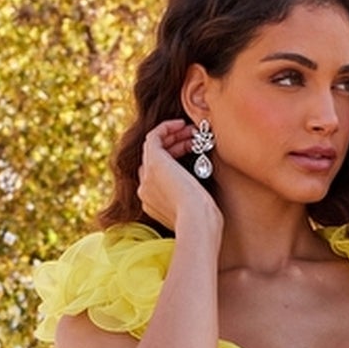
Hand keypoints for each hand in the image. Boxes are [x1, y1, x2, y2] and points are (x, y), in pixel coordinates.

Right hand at [137, 120, 222, 234]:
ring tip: (191, 130)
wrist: (197, 223)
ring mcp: (147, 177)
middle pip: (153, 158)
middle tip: (192, 136)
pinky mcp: (154, 163)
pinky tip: (182, 124)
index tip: (192, 150)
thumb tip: (199, 194)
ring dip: (172, 135)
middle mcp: (145, 190)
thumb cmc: (203, 222)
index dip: (172, 157)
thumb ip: (189, 200)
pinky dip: (166, 127)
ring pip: (153, 146)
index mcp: (152, 203)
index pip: (155, 173)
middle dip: (173, 144)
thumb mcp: (194, 211)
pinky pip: (153, 137)